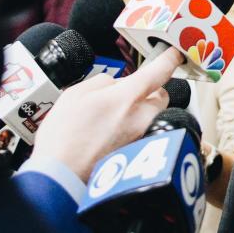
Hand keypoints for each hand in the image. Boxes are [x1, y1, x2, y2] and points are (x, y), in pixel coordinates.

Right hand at [32, 46, 182, 180]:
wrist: (60, 177)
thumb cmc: (63, 138)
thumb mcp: (75, 94)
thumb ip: (103, 83)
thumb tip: (115, 84)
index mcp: (126, 98)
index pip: (158, 73)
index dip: (169, 61)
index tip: (173, 55)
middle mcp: (140, 118)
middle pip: (160, 97)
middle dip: (150, 91)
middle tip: (129, 91)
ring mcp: (140, 138)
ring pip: (152, 116)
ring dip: (141, 110)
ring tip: (116, 115)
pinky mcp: (136, 154)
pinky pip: (143, 133)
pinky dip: (133, 129)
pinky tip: (112, 133)